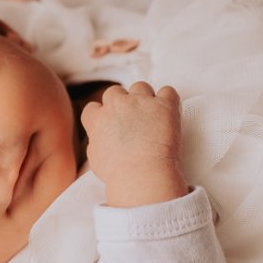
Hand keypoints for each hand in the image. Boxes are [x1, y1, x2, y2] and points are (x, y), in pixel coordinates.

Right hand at [80, 81, 186, 207]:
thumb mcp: (95, 159)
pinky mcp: (164, 105)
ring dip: (145, 98)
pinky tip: (170, 114)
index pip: (93, 107)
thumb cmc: (118, 174)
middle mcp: (117, 105)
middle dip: (122, 102)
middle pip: (115, 92)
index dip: (103, 114)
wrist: (141, 175)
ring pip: (140, 87)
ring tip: (152, 115)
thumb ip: (97, 142)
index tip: (111, 123)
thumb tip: (101, 139)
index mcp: (97, 119)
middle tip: (132, 119)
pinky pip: (168, 92)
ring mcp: (141, 102)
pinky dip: (169, 100)